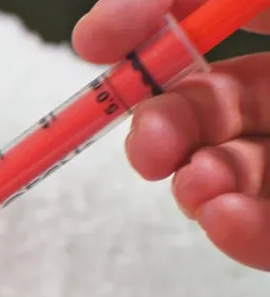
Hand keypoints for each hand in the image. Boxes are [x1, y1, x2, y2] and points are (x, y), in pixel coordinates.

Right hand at [73, 0, 269, 269]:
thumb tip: (114, 14)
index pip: (212, 14)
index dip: (149, 19)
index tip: (94, 43)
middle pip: (216, 104)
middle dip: (164, 125)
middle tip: (148, 148)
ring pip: (236, 173)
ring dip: (199, 185)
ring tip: (199, 191)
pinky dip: (241, 234)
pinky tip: (224, 221)